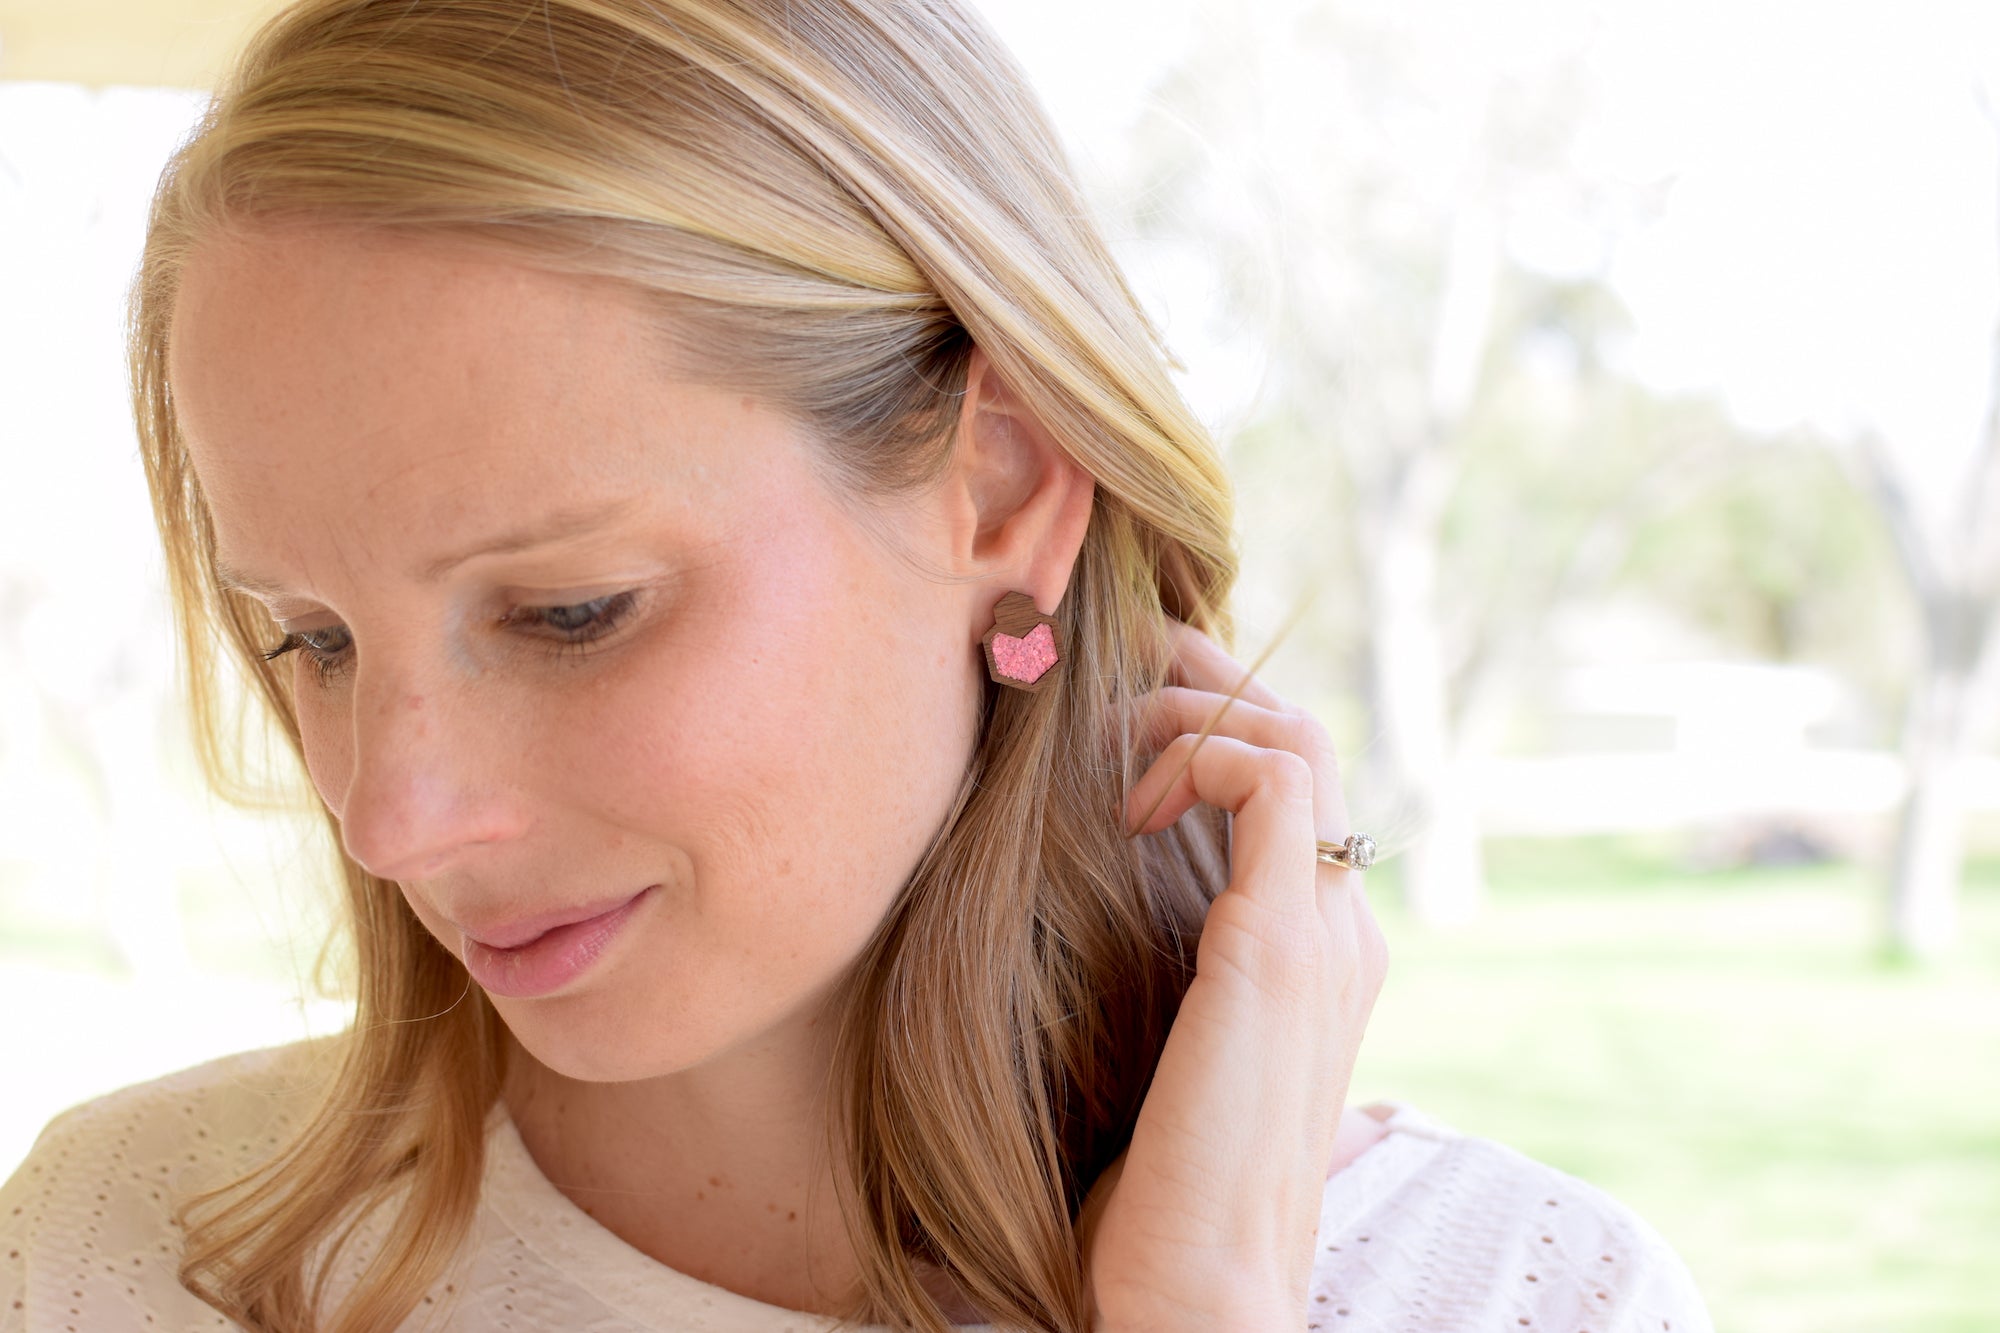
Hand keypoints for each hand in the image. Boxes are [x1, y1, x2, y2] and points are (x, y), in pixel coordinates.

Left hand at [1077, 618, 1389, 1332]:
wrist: (1197, 1293)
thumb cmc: (1157, 1193)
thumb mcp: (1165, 1054)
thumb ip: (1166, 984)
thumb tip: (1092, 931)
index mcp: (1322, 949)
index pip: (1294, 783)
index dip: (1207, 724)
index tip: (1113, 725)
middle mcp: (1342, 927)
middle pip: (1299, 736)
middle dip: (1199, 686)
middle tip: (1108, 688)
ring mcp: (1325, 931)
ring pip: (1292, 735)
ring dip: (1190, 713)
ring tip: (1112, 762)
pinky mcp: (1281, 944)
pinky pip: (1270, 776)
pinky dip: (1196, 754)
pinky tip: (1124, 810)